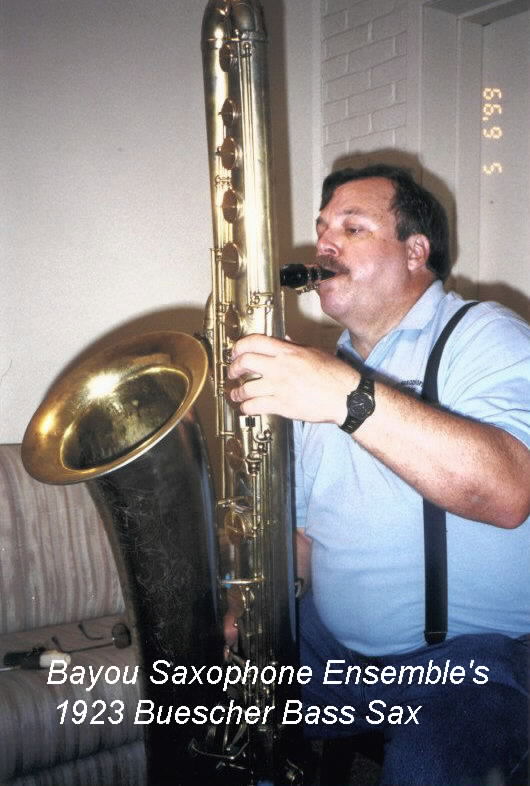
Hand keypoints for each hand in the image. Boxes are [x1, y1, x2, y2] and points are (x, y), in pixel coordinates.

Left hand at [228, 334, 357, 422]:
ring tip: (235, 394)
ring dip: (237, 392)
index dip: (239, 346)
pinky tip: (246, 408)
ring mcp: (280, 387)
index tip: (235, 352)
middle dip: (233, 368)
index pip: (254, 342)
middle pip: (245, 362)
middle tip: (232, 372)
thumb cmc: (336, 375)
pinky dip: (246, 408)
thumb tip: (284, 339)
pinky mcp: (282, 405)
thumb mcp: (315, 352)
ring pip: (246, 387)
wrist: (347, 397)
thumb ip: (296, 346)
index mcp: (289, 352)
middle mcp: (281, 367)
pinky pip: (256, 406)